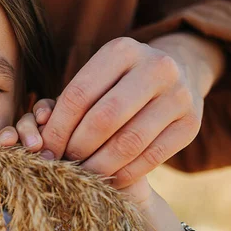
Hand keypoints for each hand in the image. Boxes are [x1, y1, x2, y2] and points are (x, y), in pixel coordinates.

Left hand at [39, 37, 203, 188]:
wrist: (178, 73)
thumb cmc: (119, 81)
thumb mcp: (97, 77)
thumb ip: (68, 102)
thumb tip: (39, 137)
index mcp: (122, 50)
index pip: (79, 95)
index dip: (58, 128)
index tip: (44, 151)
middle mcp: (156, 67)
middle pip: (104, 119)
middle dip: (77, 148)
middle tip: (62, 165)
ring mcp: (179, 95)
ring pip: (129, 142)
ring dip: (99, 166)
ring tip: (81, 175)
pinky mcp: (192, 123)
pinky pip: (152, 158)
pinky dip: (125, 173)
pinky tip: (108, 180)